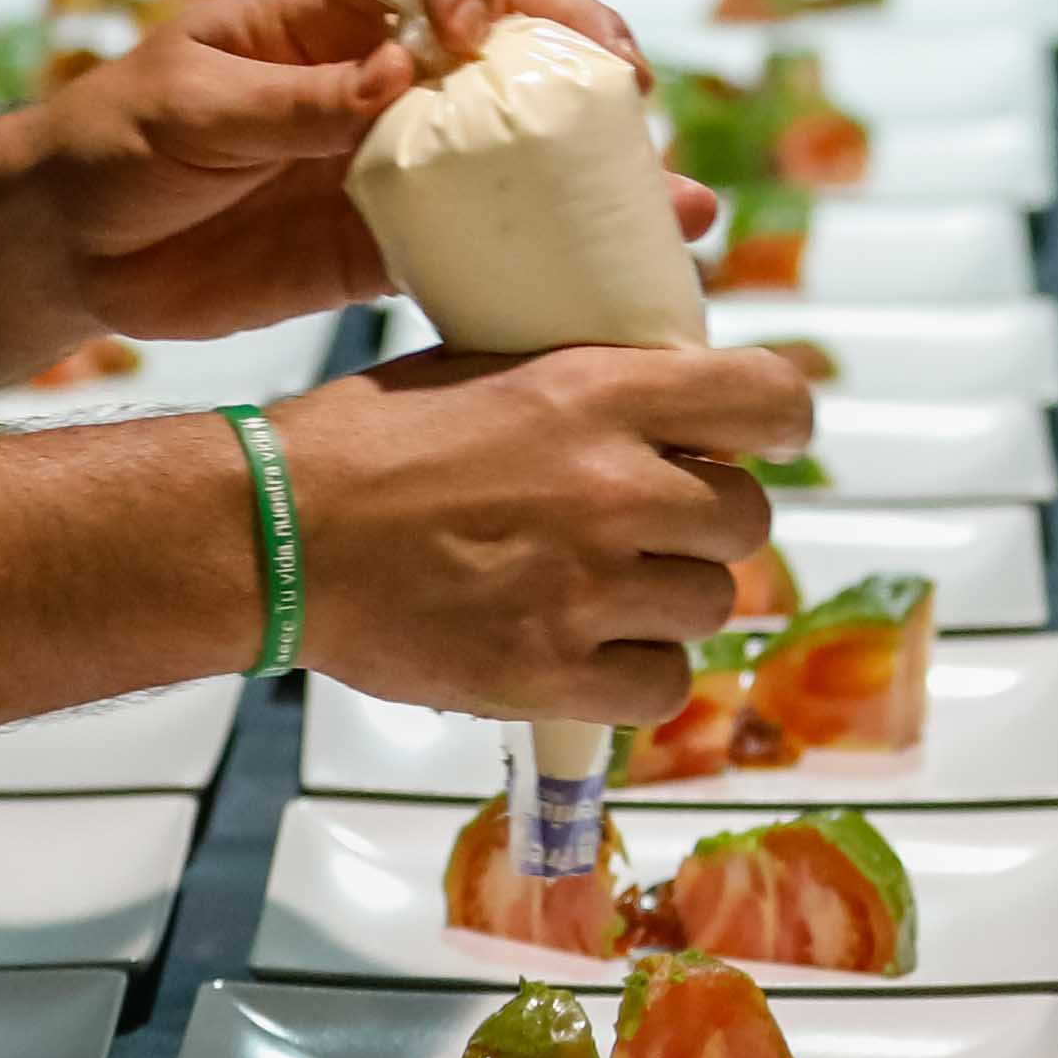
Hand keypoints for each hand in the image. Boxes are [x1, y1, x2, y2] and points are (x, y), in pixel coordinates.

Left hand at [25, 0, 713, 337]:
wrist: (64, 252)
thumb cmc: (111, 143)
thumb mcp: (191, 108)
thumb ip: (297, 98)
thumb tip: (406, 79)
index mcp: (325, 10)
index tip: (473, 29)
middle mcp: (376, 72)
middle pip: (505, 31)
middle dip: (577, 49)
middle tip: (626, 94)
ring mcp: (388, 160)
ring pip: (514, 144)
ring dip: (598, 169)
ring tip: (675, 204)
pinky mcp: (382, 247)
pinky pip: (480, 249)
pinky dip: (544, 266)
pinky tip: (607, 288)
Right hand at [275, 341, 822, 725]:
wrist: (278, 532)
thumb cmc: (369, 440)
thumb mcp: (492, 368)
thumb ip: (590, 384)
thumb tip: (672, 390)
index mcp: (599, 393)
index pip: (770, 399)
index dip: (780, 422)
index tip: (762, 438)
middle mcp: (613, 489)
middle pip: (747, 520)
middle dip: (709, 525)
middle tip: (652, 528)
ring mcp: (587, 588)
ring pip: (711, 607)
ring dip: (671, 603)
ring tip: (607, 592)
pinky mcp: (551, 673)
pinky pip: (660, 688)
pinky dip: (636, 678)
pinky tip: (590, 654)